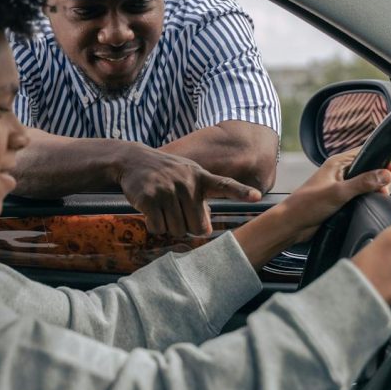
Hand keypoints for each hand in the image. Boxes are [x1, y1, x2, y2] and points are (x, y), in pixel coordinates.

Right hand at [114, 144, 260, 237]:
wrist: (133, 160)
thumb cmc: (165, 173)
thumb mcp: (187, 177)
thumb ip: (200, 199)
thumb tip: (205, 228)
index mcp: (201, 177)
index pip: (225, 184)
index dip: (241, 192)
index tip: (257, 196)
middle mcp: (186, 182)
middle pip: (195, 226)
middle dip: (186, 227)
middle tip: (176, 213)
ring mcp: (167, 189)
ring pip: (176, 229)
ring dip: (168, 226)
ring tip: (162, 208)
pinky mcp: (149, 198)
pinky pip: (158, 227)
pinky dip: (154, 226)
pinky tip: (151, 211)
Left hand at [272, 147, 390, 243]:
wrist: (292, 224)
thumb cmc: (307, 205)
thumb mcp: (338, 192)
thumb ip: (362, 183)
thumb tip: (385, 175)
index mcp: (336, 163)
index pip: (364, 152)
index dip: (380, 159)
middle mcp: (339, 172)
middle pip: (368, 168)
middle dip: (380, 178)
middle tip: (384, 190)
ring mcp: (339, 185)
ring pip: (365, 183)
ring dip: (374, 189)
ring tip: (378, 197)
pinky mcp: (339, 199)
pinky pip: (359, 195)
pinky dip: (367, 198)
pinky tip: (369, 204)